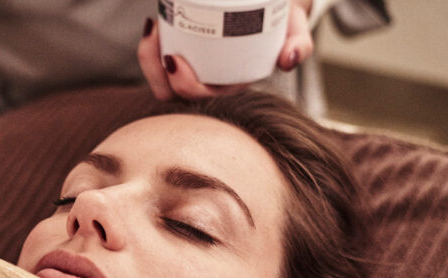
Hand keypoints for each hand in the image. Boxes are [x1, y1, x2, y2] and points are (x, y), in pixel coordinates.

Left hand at [138, 0, 314, 99]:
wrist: (275, 6)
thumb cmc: (283, 21)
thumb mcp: (295, 29)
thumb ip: (299, 43)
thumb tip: (288, 60)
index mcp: (230, 86)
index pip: (200, 99)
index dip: (182, 86)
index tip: (173, 59)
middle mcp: (210, 85)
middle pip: (172, 94)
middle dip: (155, 71)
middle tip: (155, 34)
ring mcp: (195, 72)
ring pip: (161, 81)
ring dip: (148, 59)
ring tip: (154, 28)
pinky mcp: (182, 57)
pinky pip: (157, 64)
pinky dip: (150, 48)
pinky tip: (152, 26)